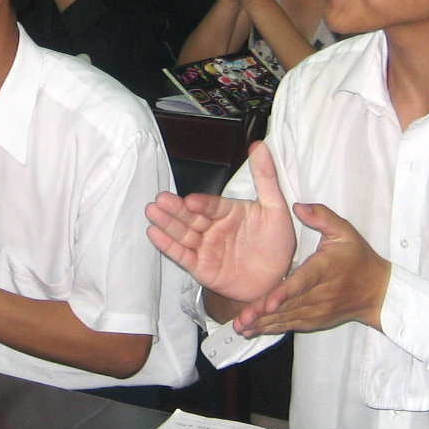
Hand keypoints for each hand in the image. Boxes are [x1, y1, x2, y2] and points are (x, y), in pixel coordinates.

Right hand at [145, 142, 298, 304]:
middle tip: (160, 199)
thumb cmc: (276, 243)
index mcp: (228, 212)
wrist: (277, 282)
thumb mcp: (276, 208)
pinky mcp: (200, 267)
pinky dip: (168, 246)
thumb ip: (266, 177)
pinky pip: (182, 255)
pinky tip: (155, 233)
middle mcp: (213, 227)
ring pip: (182, 233)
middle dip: (175, 209)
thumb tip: (260, 145)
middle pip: (191, 216)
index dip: (201, 203)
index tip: (190, 200)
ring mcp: (205, 247)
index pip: (211, 205)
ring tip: (152, 211)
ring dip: (166, 223)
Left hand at [233, 202, 389, 334]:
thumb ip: (322, 216)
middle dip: (264, 313)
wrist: (377, 292)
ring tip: (241, 327)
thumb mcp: (345, 231)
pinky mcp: (315, 321)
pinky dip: (272, 328)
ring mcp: (318, 311)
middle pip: (289, 305)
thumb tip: (298, 206)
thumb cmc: (359, 258)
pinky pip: (292, 325)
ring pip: (288, 318)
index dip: (284, 294)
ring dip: (264, 324)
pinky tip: (253, 330)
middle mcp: (320, 294)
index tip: (268, 303)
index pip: (303, 283)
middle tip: (240, 319)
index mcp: (325, 269)